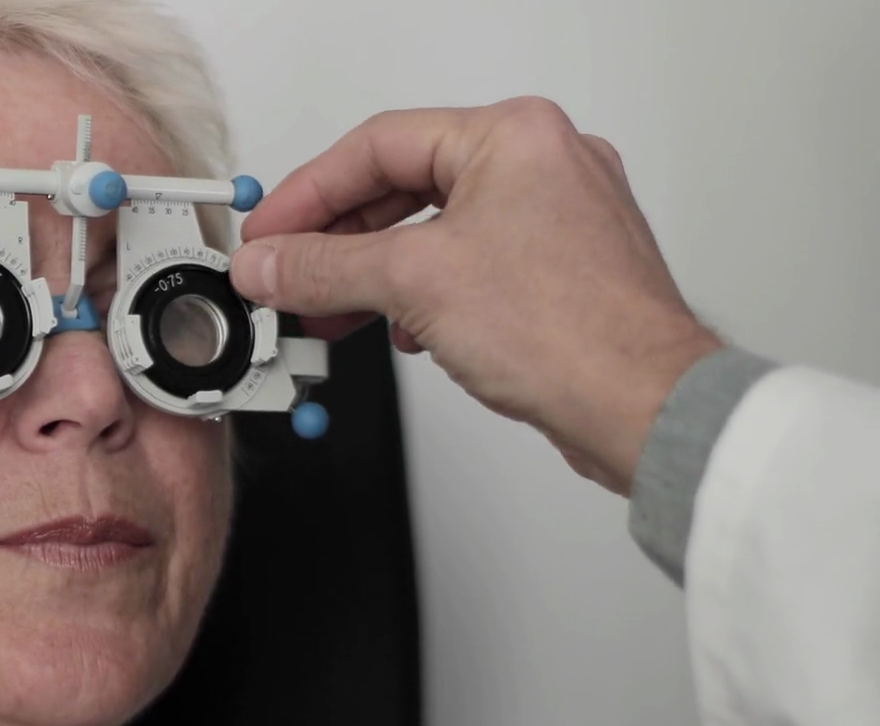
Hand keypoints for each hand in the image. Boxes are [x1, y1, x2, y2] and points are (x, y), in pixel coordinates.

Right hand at [232, 97, 720, 493]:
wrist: (641, 406)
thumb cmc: (572, 331)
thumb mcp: (413, 283)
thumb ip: (323, 267)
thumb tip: (269, 264)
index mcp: (514, 136)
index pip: (377, 145)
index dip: (307, 193)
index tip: (267, 234)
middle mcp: (543, 164)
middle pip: (404, 186)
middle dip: (335, 240)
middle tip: (285, 273)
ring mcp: (555, 218)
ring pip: (434, 231)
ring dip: (373, 272)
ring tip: (327, 310)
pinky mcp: (559, 270)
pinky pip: (467, 266)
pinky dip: (421, 293)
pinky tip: (399, 329)